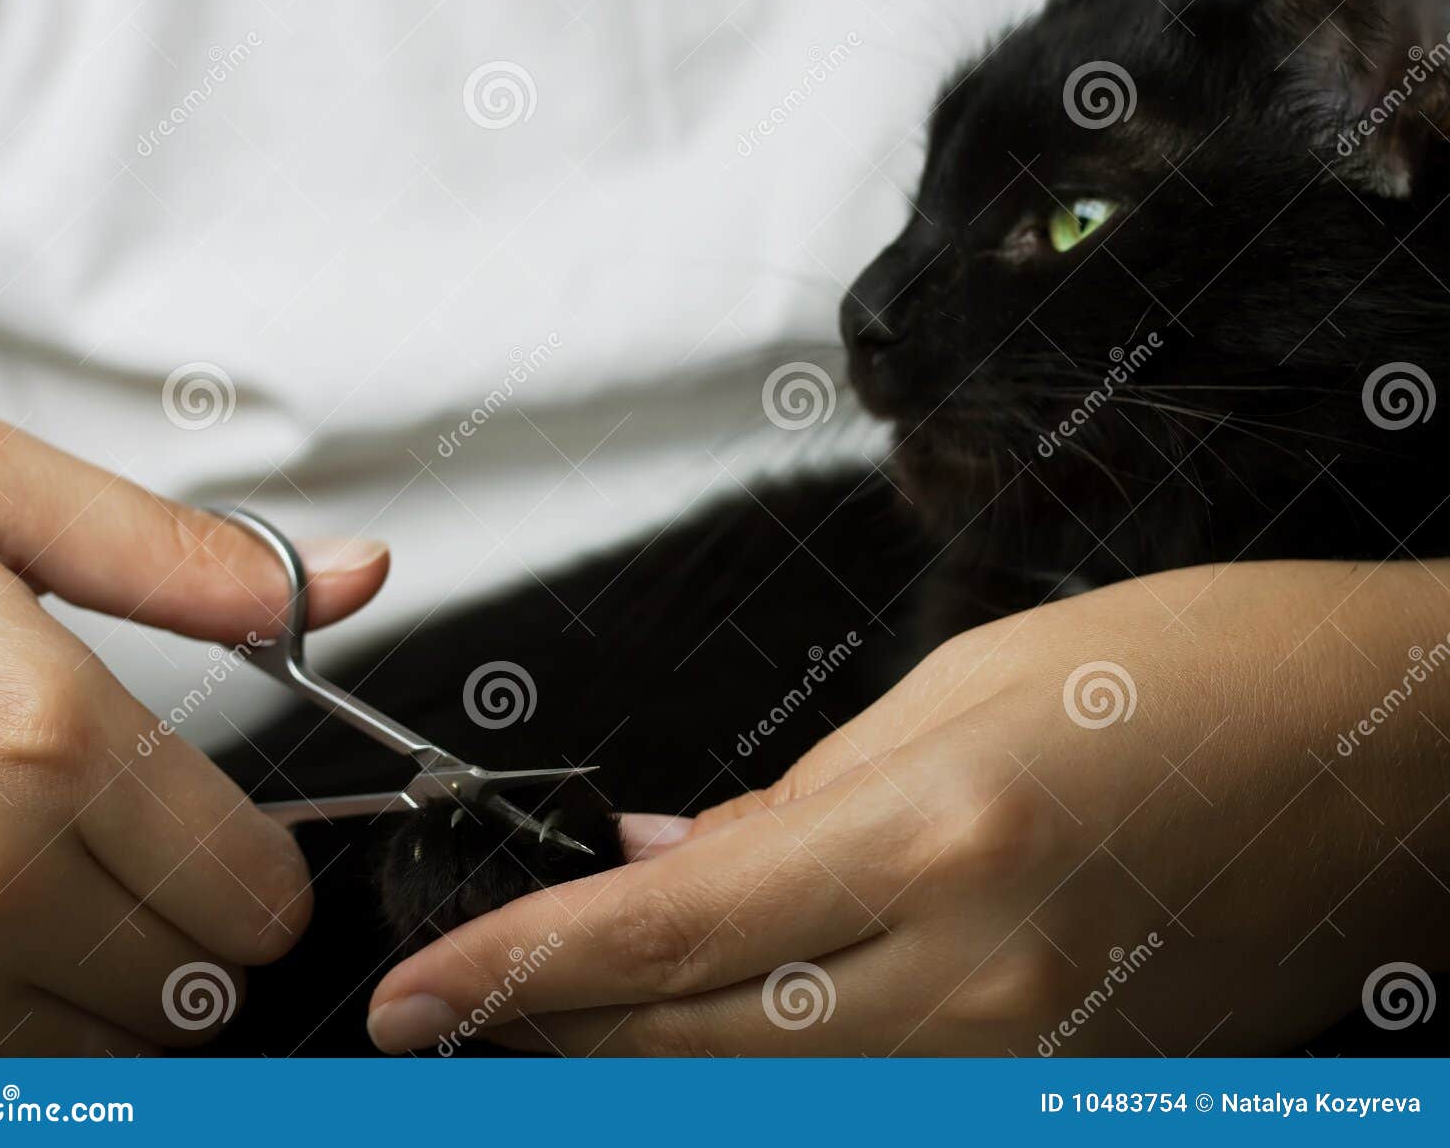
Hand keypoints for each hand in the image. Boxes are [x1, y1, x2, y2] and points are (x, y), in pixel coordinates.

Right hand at [0, 411, 388, 1053]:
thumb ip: (187, 556)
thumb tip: (355, 579)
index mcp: (43, 739)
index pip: (254, 895)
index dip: (260, 873)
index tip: (225, 843)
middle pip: (195, 992)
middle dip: (193, 936)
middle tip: (133, 864)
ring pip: (102, 1062)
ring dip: (105, 998)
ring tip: (43, 898)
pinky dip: (11, 1038)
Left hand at [367, 560, 1449, 1054]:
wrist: (1388, 767)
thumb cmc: (1203, 674)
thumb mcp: (968, 686)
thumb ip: (799, 802)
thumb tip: (668, 869)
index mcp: (940, 834)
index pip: (667, 928)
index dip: (521, 966)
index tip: (418, 992)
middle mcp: (974, 976)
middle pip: (692, 1037)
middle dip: (549, 1032)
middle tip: (450, 1015)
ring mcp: (1021, 1062)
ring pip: (765, 1089)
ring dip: (635, 1058)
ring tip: (543, 1023)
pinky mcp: (1055, 1094)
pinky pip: (865, 1096)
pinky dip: (760, 1067)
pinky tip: (703, 1026)